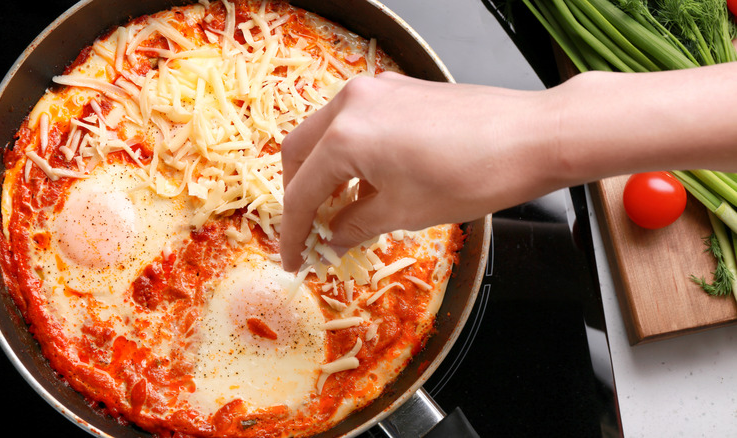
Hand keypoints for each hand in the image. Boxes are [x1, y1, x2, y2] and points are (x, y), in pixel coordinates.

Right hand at [280, 72, 559, 271]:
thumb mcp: (405, 211)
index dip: (293, 232)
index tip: (293, 259)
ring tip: (341, 215)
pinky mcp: (399, 88)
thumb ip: (355, 225)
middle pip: (300, 153)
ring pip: (326, 135)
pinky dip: (351, 156)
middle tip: (308, 233)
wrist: (533, 137)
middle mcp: (352, 102)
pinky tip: (368, 186)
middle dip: (299, 196)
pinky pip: (356, 123)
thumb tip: (331, 236)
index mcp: (346, 135)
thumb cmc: (473, 176)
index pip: (302, 191)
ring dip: (325, 175)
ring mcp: (376, 89)